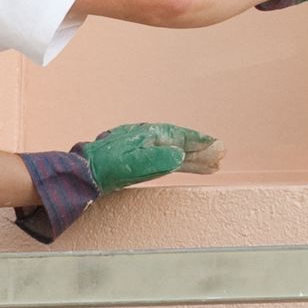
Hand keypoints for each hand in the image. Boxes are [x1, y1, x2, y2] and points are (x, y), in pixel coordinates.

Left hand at [81, 124, 222, 190]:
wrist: (85, 172)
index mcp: (150, 135)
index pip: (181, 137)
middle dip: (202, 150)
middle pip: (181, 144)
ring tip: (213, 165)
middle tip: (222, 155)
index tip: (218, 146)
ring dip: (194, 159)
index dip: (200, 142)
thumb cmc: (107, 165)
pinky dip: (180, 164)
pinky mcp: (140, 161)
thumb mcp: (133, 163)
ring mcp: (145, 150)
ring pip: (176, 153)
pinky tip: (187, 165)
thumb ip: (158, 159)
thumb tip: (180, 156)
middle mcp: (150, 139)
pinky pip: (167, 161)